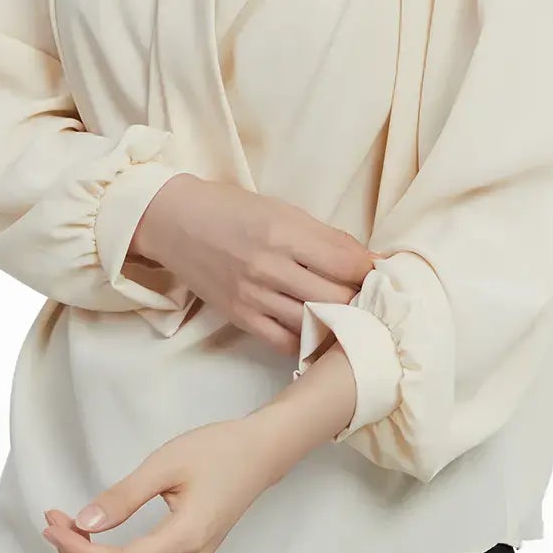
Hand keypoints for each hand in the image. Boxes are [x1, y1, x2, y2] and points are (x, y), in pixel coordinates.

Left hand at [40, 408, 301, 552]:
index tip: (54, 525)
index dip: (78, 551)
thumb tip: (86, 521)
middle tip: (56, 522)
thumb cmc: (218, 451)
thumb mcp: (166, 463)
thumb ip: (124, 496)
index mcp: (185, 539)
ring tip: (72, 532)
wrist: (259, 455)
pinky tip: (97, 543)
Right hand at [132, 175, 374, 354]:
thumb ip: (325, 237)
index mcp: (284, 232)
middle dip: (360, 299)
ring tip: (347, 315)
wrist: (174, 222)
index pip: (348, 262)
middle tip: (368, 297)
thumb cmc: (232, 209)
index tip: (379, 273)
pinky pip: (285, 342)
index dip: (371, 271)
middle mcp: (269, 266)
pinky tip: (316, 330)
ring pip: (314, 322)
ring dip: (337, 321)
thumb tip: (368, 261)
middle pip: (337, 297)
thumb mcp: (282, 210)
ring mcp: (253, 296)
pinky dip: (307, 340)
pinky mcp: (239, 317)